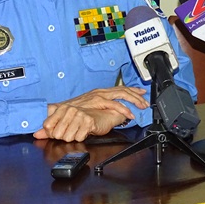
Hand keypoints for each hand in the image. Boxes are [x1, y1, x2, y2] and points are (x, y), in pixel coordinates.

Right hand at [33, 86, 148, 141]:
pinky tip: (130, 114)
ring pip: (121, 94)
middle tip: (145, 101)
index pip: (118, 88)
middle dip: (136, 95)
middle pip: (123, 89)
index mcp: (99, 92)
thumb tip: (106, 114)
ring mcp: (99, 96)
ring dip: (133, 100)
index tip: (141, 93)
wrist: (58, 111)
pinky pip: (114, 104)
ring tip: (141, 106)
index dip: (131, 90)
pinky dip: (124, 109)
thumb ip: (97, 111)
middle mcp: (100, 92)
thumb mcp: (86, 109)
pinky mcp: (97, 102)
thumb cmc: (70, 112)